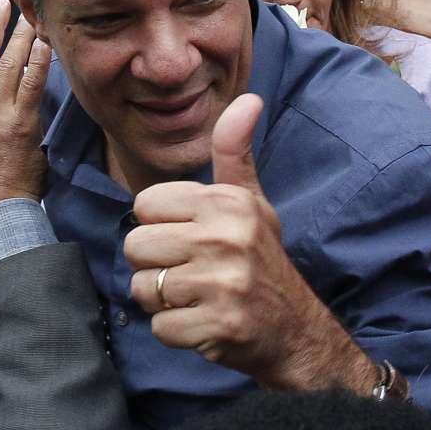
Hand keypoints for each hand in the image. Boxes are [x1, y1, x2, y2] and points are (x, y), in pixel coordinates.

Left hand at [125, 95, 376, 389]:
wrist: (295, 328)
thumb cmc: (260, 256)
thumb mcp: (249, 200)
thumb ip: (234, 151)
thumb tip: (248, 98)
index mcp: (227, 202)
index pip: (144, 205)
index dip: (159, 225)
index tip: (189, 236)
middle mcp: (225, 238)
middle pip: (135, 247)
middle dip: (154, 265)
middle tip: (190, 271)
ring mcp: (223, 283)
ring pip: (142, 288)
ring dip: (162, 300)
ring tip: (196, 296)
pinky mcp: (218, 325)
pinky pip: (160, 328)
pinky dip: (176, 332)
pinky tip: (203, 321)